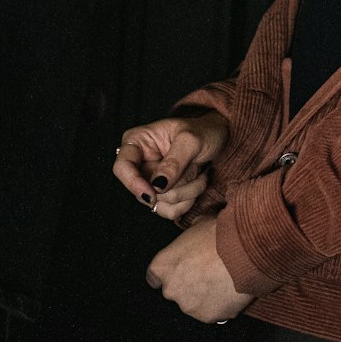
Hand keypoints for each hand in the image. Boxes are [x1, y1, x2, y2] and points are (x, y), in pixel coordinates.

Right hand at [113, 109, 229, 220]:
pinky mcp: (163, 195)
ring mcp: (150, 181)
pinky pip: (169, 210)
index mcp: (137, 142)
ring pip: (158, 205)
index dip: (134, 184)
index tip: (153, 194)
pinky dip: (188, 201)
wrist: (219, 137)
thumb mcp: (192, 140)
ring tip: (201, 174)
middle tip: (196, 171)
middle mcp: (140, 163)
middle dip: (173, 188)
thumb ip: (174, 162)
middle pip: (142, 192)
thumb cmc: (204, 131)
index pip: (122, 167)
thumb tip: (157, 186)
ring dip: (185, 194)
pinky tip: (199, 182)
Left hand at [145, 216, 255, 322]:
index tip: (179, 269)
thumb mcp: (199, 224)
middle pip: (175, 291)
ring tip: (223, 280)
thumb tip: (196, 231)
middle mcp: (171, 290)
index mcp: (163, 266)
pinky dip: (220, 304)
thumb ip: (190, 235)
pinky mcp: (208, 317)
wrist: (245, 252)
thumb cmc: (220, 235)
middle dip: (188, 284)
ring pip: (194, 303)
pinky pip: (213, 312)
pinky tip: (231, 290)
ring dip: (204, 295)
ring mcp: (189, 306)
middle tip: (207, 272)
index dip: (169, 272)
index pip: (154, 277)